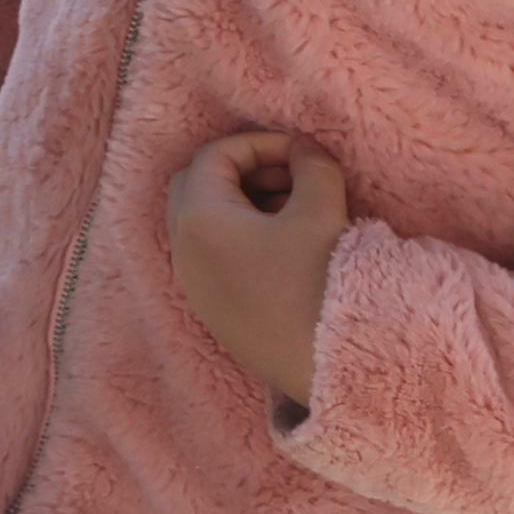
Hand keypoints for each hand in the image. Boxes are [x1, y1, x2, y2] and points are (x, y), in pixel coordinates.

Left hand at [166, 129, 344, 412]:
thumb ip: (311, 167)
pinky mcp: (214, 312)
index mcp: (196, 219)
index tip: (302, 152)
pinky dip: (242, 237)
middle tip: (292, 179)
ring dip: (244, 205)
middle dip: (244, 172)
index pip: (214, 156)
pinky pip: (214, 256)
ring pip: (204, 222)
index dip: (259, 144)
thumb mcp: (321, 213)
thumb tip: (304, 150)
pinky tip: (288, 247)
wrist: (331, 370)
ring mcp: (195, 284)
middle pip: (197, 185)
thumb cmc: (320, 286)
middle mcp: (182, 250)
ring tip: (297, 211)